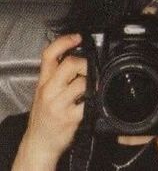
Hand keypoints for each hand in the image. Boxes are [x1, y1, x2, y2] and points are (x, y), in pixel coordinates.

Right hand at [12, 34, 86, 169]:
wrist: (39, 142)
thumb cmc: (43, 116)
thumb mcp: (44, 93)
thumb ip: (56, 77)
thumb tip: (75, 60)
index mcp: (43, 82)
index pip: (49, 55)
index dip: (64, 42)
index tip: (77, 37)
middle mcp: (49, 91)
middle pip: (70, 64)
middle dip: (85, 63)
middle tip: (89, 69)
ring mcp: (59, 104)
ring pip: (82, 82)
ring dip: (93, 81)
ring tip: (93, 86)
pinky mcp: (70, 117)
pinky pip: (88, 101)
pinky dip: (95, 98)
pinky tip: (94, 99)